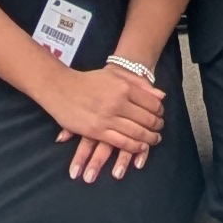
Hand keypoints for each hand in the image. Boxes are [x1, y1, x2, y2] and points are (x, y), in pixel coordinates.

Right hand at [43, 60, 165, 172]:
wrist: (61, 88)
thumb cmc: (89, 81)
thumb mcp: (115, 75)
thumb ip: (139, 84)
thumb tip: (161, 96)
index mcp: (124, 87)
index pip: (151, 103)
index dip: (159, 111)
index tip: (160, 114)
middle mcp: (118, 102)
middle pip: (146, 119)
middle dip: (157, 126)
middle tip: (160, 129)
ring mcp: (107, 118)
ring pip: (136, 132)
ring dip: (149, 138)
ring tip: (155, 140)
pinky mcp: (97, 131)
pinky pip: (121, 142)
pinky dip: (135, 146)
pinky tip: (141, 147)